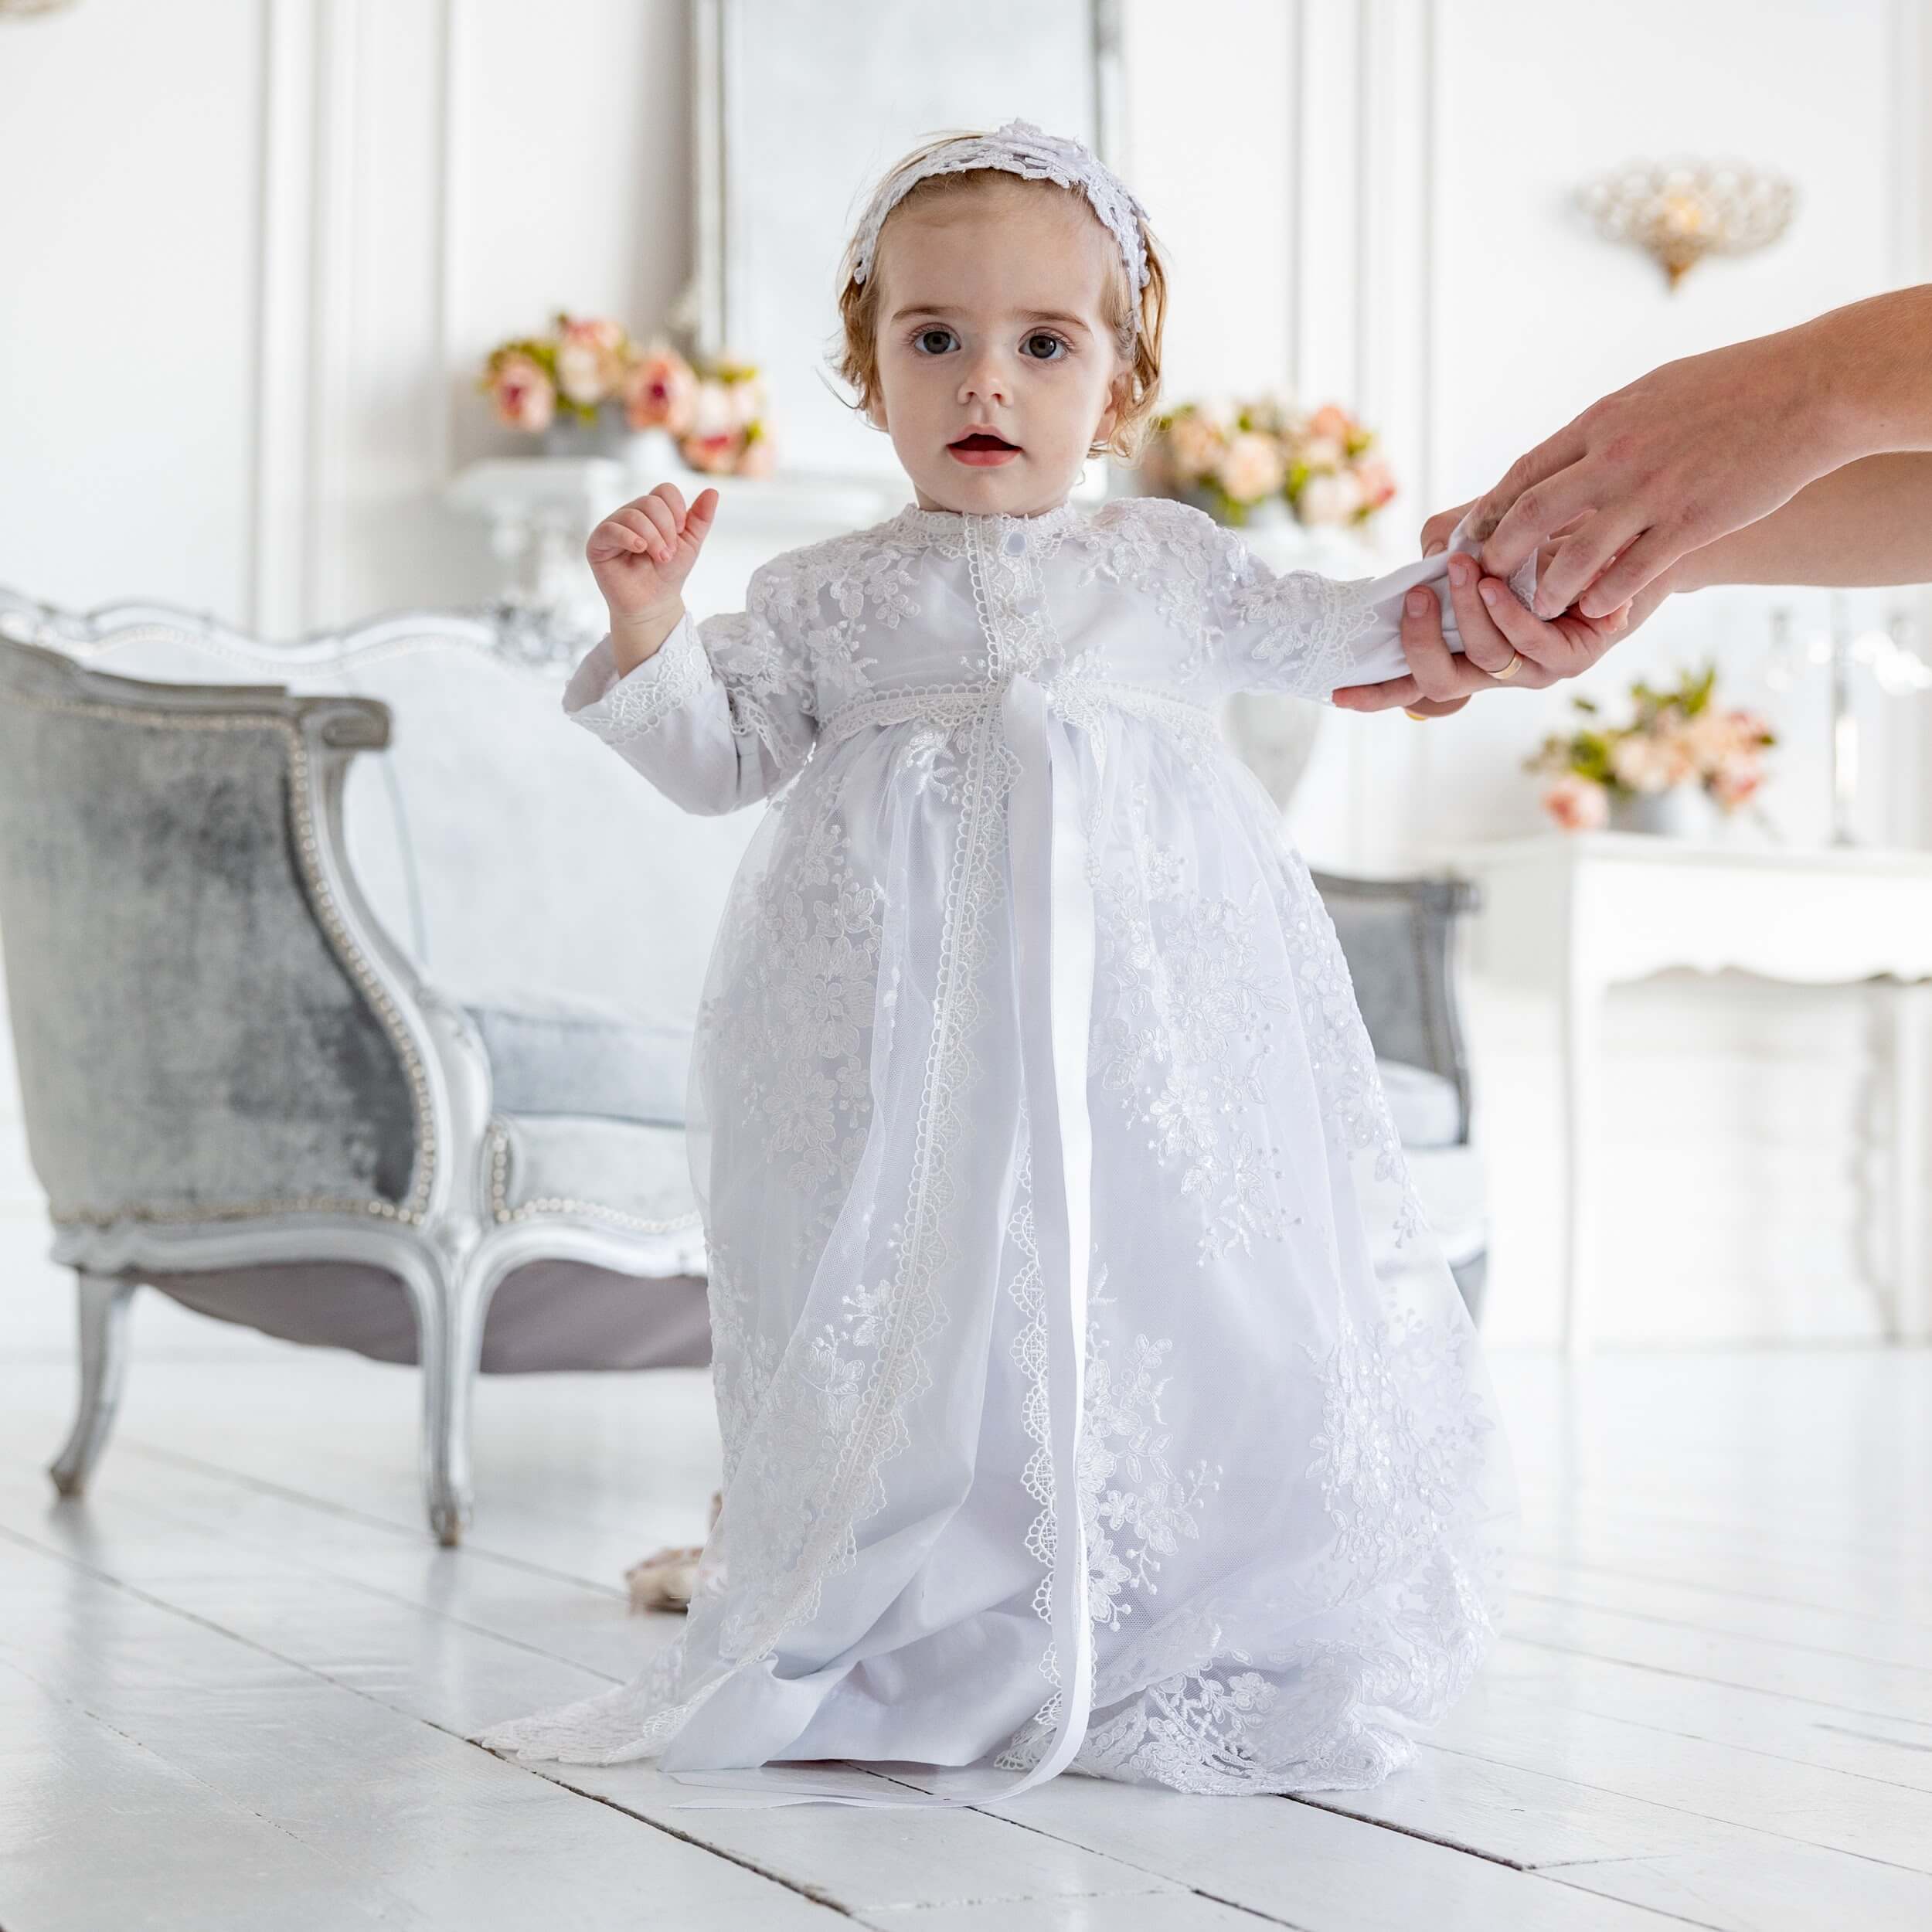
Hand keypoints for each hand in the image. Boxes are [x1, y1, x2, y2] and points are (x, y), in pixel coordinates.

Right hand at [587, 482, 719, 623]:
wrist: (654, 604)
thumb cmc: (669, 573)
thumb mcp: (691, 544)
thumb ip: (701, 518)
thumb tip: (713, 490)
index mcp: (651, 511)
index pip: (664, 491)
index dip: (677, 509)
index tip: (681, 532)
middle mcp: (630, 514)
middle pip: (650, 502)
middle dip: (666, 529)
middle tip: (668, 554)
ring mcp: (612, 526)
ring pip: (633, 515)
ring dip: (653, 538)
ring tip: (660, 558)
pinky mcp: (598, 542)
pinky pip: (611, 529)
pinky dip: (628, 537)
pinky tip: (639, 549)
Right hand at [1331, 541, 1660, 719]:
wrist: (1628, 525)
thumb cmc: (1549, 528)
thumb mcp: (1485, 526)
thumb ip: (1446, 539)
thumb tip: (1429, 562)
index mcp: (1469, 646)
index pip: (1416, 681)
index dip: (1377, 693)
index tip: (1339, 691)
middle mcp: (1498, 666)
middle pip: (1439, 685)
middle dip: (1418, 646)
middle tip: (1414, 598)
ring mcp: (1535, 667)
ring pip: (1485, 661)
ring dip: (1467, 616)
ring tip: (1463, 570)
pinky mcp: (1575, 658)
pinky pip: (1532, 649)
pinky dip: (1509, 616)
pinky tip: (1498, 586)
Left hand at [1462, 331, 1836, 619]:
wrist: (1810, 388)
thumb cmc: (1733, 386)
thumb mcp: (1652, 392)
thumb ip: (1607, 428)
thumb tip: (1570, 452)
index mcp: (1602, 421)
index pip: (1524, 473)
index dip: (1490, 511)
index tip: (1471, 537)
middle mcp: (1616, 457)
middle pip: (1531, 515)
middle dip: (1500, 554)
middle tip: (1486, 580)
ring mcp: (1652, 493)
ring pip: (1576, 554)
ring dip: (1549, 588)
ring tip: (1539, 607)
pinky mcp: (1691, 523)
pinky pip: (1632, 572)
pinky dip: (1606, 596)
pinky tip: (1595, 610)